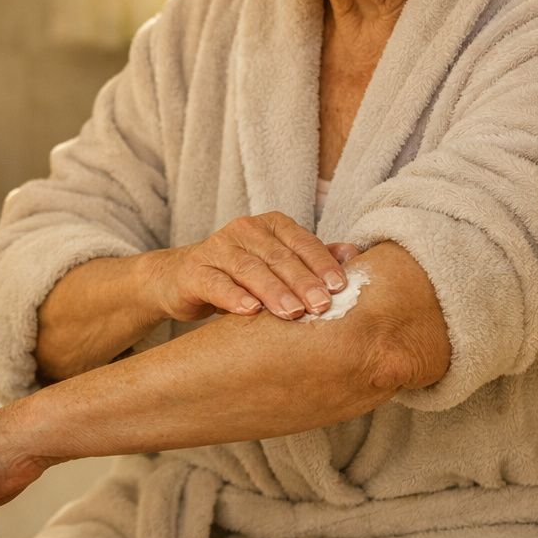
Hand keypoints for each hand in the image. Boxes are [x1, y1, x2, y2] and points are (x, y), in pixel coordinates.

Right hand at [150, 212, 360, 322]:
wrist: (185, 278)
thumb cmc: (242, 273)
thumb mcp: (278, 263)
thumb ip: (312, 259)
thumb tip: (353, 254)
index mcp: (271, 225)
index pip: (302, 242)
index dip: (321, 264)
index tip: (339, 288)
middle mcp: (244, 230)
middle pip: (278, 257)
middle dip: (303, 282)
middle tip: (322, 306)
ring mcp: (217, 249)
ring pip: (249, 269)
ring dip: (273, 291)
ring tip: (292, 312)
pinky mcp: (195, 272)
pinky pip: (216, 283)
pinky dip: (234, 297)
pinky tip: (250, 311)